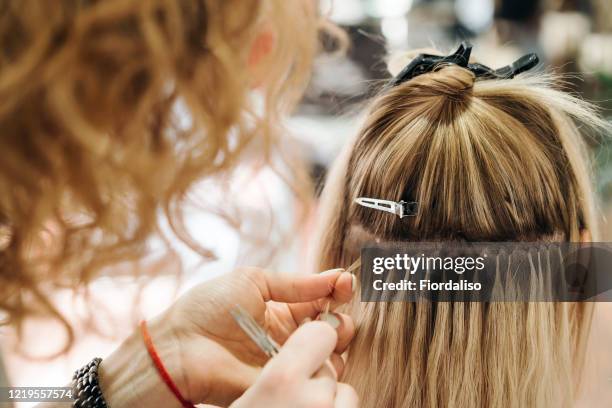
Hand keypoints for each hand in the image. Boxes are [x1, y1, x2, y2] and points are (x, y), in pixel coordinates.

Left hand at [98, 267, 355, 406]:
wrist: (180, 346)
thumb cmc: (209, 307)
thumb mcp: (253, 282)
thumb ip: (296, 283)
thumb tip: (335, 275)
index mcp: (282, 310)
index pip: (320, 301)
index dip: (336, 291)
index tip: (345, 283)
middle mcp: (289, 336)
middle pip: (331, 329)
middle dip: (342, 319)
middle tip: (338, 311)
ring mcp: (286, 360)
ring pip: (328, 354)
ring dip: (337, 339)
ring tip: (331, 328)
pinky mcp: (281, 382)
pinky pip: (312, 376)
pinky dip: (323, 362)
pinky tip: (319, 348)